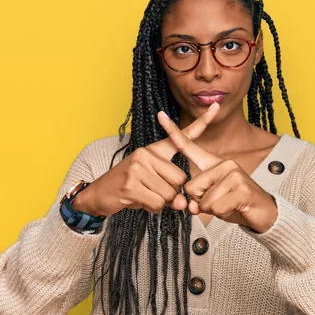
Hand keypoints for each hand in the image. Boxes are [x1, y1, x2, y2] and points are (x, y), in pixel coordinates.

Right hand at [72, 103, 219, 216]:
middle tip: (152, 190)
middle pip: (180, 179)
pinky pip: (157, 203)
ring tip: (143, 194)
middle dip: (171, 193)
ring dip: (160, 202)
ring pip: (170, 194)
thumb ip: (172, 189)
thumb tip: (182, 203)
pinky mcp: (131, 184)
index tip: (216, 106)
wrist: (98, 194)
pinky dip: (151, 208)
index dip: (201, 122)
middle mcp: (147, 154)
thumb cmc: (131, 186)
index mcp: (155, 150)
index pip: (181, 136)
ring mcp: (138, 168)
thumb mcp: (153, 182)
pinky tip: (138, 200)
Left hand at [157, 106, 277, 232]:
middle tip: (219, 201)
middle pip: (191, 187)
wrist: (265, 212)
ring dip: (212, 210)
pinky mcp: (241, 189)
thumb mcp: (212, 200)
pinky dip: (222, 214)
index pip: (189, 146)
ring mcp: (233, 174)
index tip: (160, 115)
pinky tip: (234, 208)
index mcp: (214, 163)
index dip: (173, 132)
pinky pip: (215, 208)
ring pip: (203, 201)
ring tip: (228, 205)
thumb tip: (192, 206)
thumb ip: (198, 200)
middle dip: (200, 202)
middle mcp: (224, 163)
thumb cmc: (236, 204)